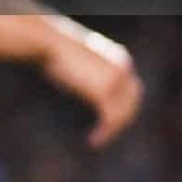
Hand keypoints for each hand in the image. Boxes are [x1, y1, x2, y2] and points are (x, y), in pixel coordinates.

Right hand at [37, 18, 140, 148]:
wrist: (48, 42)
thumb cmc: (53, 47)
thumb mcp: (79, 58)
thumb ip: (90, 71)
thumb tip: (84, 84)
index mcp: (121, 59)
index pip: (132, 88)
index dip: (126, 106)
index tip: (113, 119)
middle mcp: (124, 69)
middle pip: (132, 102)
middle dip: (123, 119)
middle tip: (107, 133)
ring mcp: (116, 80)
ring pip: (123, 114)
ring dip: (113, 130)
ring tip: (98, 140)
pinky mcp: (104, 92)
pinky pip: (110, 118)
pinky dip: (105, 132)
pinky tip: (94, 140)